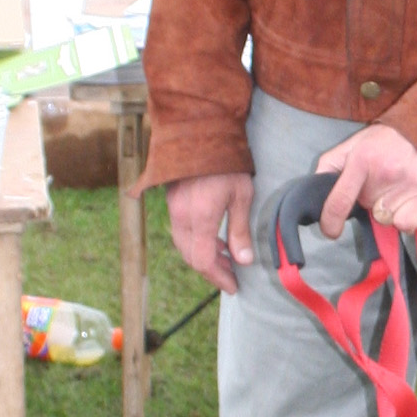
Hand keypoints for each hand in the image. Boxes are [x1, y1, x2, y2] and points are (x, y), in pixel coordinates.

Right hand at [165, 172, 254, 292]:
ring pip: (184, 245)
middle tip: (232, 274)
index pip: (203, 261)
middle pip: (191, 257)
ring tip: (226, 256)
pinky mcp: (172, 200)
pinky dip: (196, 241)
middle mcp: (181, 217)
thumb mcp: (242, 196)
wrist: (201, 131)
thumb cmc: (227, 162)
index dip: (218, 278)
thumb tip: (244, 260)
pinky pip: (181, 231)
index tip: (233, 286)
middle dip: (211, 270)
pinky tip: (214, 237)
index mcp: (200, 218)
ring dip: (203, 256)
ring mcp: (173, 208)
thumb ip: (240, 230)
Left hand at [316, 125, 416, 236]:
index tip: (331, 231)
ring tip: (398, 188)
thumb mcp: (355, 142)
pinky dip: (407, 219)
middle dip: (370, 202)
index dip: (330, 222)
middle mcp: (386, 173)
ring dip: (389, 210)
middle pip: (367, 210)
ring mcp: (410, 185)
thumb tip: (315, 189)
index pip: (339, 202)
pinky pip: (406, 225)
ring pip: (386, 220)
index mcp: (362, 159)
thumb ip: (331, 163)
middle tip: (382, 182)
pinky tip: (411, 200)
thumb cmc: (389, 139)